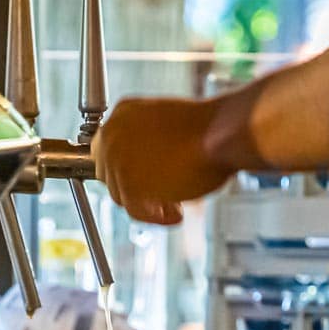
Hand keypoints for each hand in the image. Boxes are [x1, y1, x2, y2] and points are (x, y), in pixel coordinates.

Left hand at [93, 97, 235, 224]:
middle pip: (109, 175)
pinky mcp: (127, 183)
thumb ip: (145, 145)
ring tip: (175, 201)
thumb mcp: (166, 127)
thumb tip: (140, 171)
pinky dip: (156, 217)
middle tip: (162, 195)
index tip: (141, 182)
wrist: (221, 132)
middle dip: (135, 189)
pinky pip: (135, 211)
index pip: (107, 151)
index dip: (126, 171)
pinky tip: (176, 212)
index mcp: (123, 113)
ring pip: (121, 196)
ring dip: (148, 204)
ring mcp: (117, 158)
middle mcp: (113, 132)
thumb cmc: (207, 130)